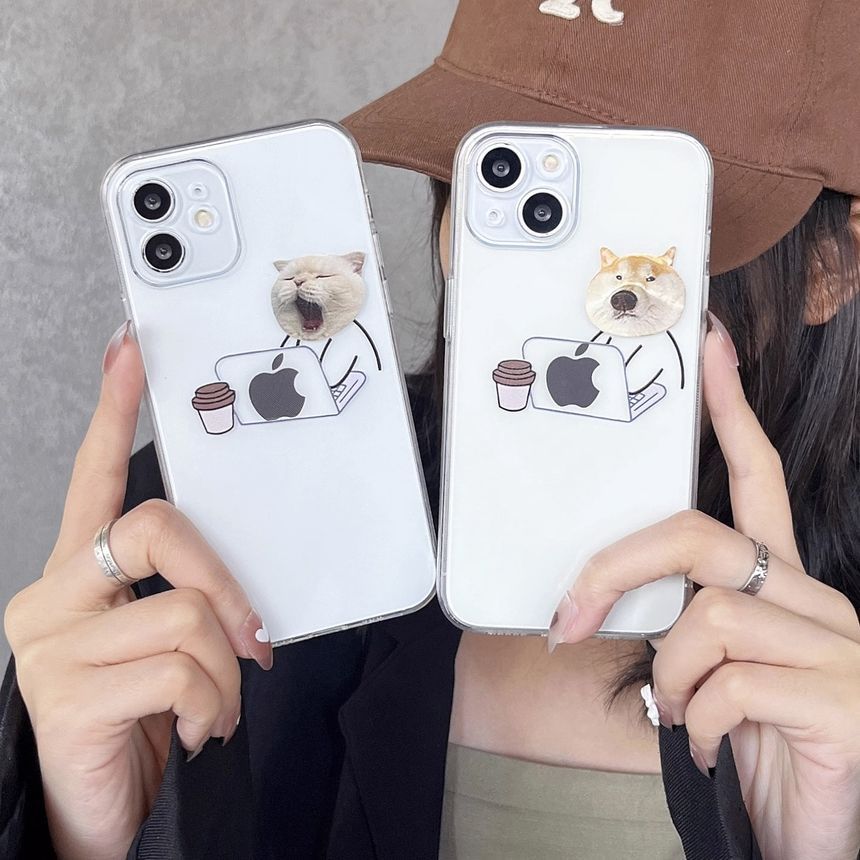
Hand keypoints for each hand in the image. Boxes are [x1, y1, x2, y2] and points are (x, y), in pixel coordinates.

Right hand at [4, 323, 273, 859]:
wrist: (101, 810)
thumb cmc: (141, 717)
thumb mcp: (165, 643)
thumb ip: (183, 595)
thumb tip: (236, 591)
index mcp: (81, 573)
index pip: (94, 479)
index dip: (112, 412)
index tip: (130, 353)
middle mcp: (54, 594)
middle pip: (156, 527)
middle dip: (224, 583)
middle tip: (253, 638)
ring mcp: (51, 644)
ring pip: (184, 613)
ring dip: (226, 671)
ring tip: (214, 707)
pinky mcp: (64, 696)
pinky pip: (179, 671)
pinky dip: (211, 705)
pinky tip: (193, 730)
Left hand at [547, 323, 859, 859]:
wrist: (809, 833)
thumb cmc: (753, 744)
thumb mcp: (704, 673)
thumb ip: (672, 625)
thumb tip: (594, 604)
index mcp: (779, 587)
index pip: (759, 477)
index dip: (733, 411)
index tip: (711, 350)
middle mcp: (814, 601)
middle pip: (701, 536)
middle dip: (617, 568)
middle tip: (572, 617)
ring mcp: (838, 648)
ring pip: (708, 615)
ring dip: (665, 675)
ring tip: (677, 716)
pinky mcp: (845, 700)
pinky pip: (732, 684)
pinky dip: (696, 723)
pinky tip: (709, 747)